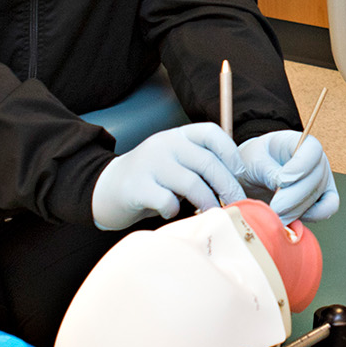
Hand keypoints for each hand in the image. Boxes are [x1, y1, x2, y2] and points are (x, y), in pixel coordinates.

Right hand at [92, 122, 245, 229]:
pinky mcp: (137, 187)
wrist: (105, 188)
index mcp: (177, 135)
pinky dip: (175, 211)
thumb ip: (198, 165)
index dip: (231, 153)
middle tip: (237, 204)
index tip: (240, 174)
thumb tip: (236, 184)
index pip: (211, 133)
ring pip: (192, 183)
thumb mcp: (174, 161)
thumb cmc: (150, 180)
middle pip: (207, 163)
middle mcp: (164, 144)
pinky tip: (171, 213)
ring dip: (207, 202)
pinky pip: (167, 201)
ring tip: (210, 213)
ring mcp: (150, 164)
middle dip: (228, 186)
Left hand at [237, 130, 338, 223]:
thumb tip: (282, 186)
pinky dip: (310, 217)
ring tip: (275, 216)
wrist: (253, 175)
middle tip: (274, 208)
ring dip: (296, 211)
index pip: (313, 150)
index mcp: (301, 143)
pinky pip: (327, 209)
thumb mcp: (255, 160)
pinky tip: (290, 219)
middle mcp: (317, 161)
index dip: (300, 167)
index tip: (281, 181)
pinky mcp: (323, 199)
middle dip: (293, 198)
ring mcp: (322, 180)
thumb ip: (269, 171)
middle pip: (316, 179)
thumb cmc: (255, 162)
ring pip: (319, 197)